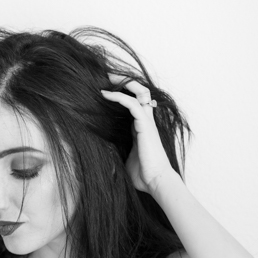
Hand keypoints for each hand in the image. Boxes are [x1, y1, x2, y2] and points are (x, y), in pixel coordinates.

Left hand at [101, 74, 174, 193]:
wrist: (156, 182)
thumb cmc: (143, 175)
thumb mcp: (124, 160)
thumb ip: (116, 152)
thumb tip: (101, 154)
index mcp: (141, 128)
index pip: (133, 104)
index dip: (122, 94)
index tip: (105, 90)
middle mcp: (146, 121)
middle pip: (140, 92)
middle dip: (125, 81)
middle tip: (107, 76)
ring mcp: (147, 122)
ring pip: (139, 92)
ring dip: (122, 82)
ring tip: (106, 78)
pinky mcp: (145, 125)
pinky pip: (132, 103)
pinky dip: (119, 96)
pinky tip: (105, 94)